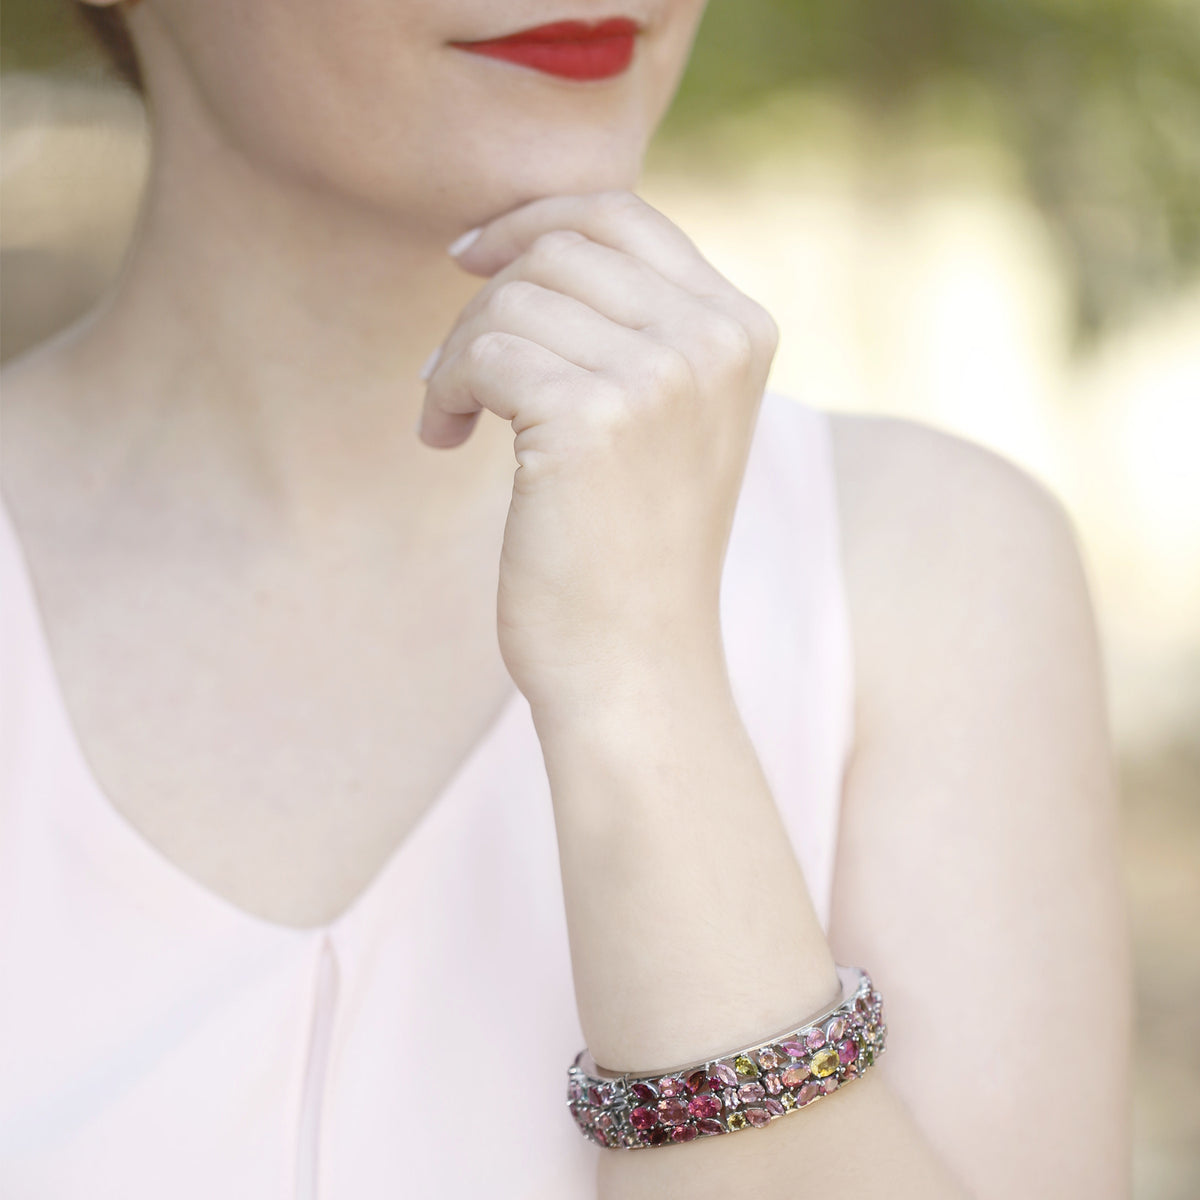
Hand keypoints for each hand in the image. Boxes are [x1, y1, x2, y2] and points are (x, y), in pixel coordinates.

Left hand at [419, 190, 778, 711]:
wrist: (635, 664)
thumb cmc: (632, 548)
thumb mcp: (664, 418)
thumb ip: (633, 324)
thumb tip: (522, 240)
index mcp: (741, 329)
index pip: (622, 215)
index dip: (533, 221)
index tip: (472, 259)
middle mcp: (713, 340)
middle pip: (560, 248)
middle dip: (488, 299)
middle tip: (460, 372)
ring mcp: (660, 376)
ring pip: (515, 297)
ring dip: (460, 352)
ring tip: (455, 417)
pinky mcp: (591, 418)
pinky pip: (484, 352)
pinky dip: (446, 389)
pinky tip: (444, 439)